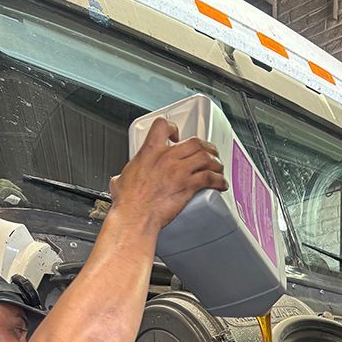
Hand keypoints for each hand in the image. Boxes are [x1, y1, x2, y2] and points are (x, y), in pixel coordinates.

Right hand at [110, 117, 227, 233]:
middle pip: (195, 142)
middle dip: (206, 146)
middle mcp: (167, 158)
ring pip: (206, 157)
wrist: (135, 216)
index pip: (163, 126)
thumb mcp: (120, 180)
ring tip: (218, 167)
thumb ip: (126, 175)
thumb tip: (120, 180)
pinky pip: (210, 178)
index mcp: (150, 151)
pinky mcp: (188, 186)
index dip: (173, 128)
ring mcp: (179, 171)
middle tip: (209, 152)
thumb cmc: (128, 202)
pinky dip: (219, 180)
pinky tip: (221, 184)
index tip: (177, 135)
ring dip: (216, 162)